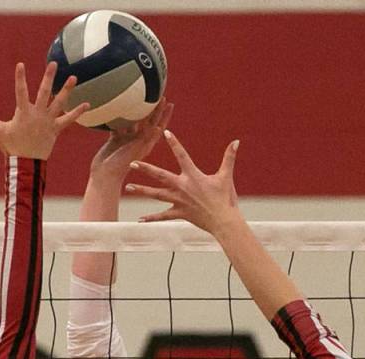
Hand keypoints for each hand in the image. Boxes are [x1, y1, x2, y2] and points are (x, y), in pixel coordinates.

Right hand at [0, 62, 88, 159]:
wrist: (26, 164)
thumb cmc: (11, 147)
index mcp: (23, 112)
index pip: (21, 91)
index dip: (20, 78)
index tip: (21, 65)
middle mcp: (38, 114)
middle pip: (44, 92)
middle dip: (48, 77)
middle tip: (53, 63)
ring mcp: (48, 121)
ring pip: (59, 103)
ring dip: (66, 90)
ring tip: (74, 77)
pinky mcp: (55, 130)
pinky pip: (68, 120)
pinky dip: (77, 113)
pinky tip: (87, 104)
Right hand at [90, 100, 173, 185]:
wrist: (104, 176)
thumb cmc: (121, 166)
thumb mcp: (135, 151)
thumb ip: (145, 139)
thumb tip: (159, 128)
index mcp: (145, 144)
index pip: (158, 126)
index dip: (164, 115)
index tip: (169, 102)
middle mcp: (137, 141)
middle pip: (147, 121)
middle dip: (152, 109)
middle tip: (157, 94)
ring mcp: (126, 140)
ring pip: (132, 122)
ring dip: (135, 111)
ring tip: (138, 97)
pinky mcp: (115, 140)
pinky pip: (117, 125)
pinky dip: (117, 117)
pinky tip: (116, 107)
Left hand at [126, 130, 240, 235]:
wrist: (224, 221)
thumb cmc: (226, 199)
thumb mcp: (226, 176)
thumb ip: (229, 157)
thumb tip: (236, 141)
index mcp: (193, 175)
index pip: (181, 155)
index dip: (173, 142)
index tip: (164, 132)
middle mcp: (182, 187)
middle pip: (160, 175)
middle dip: (145, 169)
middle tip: (131, 163)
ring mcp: (179, 201)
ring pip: (156, 195)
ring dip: (142, 191)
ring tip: (128, 188)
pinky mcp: (179, 213)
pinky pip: (162, 216)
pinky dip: (151, 218)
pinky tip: (140, 219)